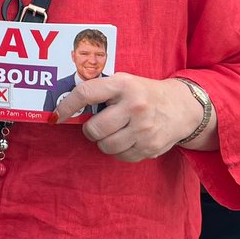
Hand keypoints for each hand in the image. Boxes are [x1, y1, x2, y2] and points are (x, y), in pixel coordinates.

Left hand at [53, 73, 205, 160]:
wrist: (182, 107)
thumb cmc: (144, 93)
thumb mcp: (125, 82)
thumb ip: (101, 91)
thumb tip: (67, 106)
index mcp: (123, 85)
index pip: (86, 93)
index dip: (67, 106)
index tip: (57, 115)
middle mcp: (134, 106)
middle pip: (94, 128)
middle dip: (90, 129)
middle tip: (97, 125)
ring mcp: (144, 129)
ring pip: (105, 146)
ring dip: (104, 141)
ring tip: (114, 131)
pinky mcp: (150, 147)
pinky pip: (121, 156)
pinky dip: (119, 151)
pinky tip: (127, 139)